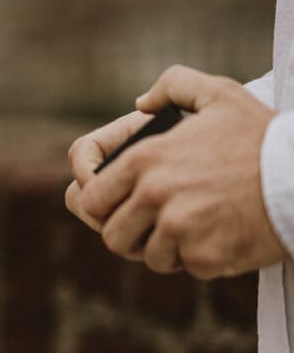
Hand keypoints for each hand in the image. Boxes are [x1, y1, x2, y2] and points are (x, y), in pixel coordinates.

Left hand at [79, 65, 285, 278]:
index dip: (98, 206)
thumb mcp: (218, 93)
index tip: (112, 209)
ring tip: (188, 230)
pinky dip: (199, 258)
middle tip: (150, 227)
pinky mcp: (203, 256)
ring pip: (147, 257)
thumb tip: (139, 103)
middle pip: (111, 235)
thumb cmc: (263, 136)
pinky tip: (217, 237)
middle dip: (129, 234)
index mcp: (144, 159)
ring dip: (164, 248)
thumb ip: (172, 86)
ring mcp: (177, 228)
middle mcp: (153, 194)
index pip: (88, 197)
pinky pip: (185, 267)